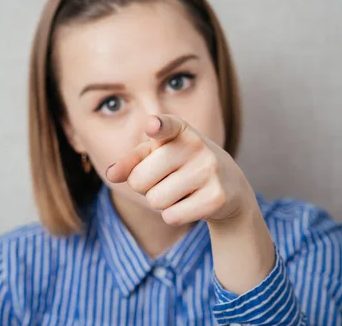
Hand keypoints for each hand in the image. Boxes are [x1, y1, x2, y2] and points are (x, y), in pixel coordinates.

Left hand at [105, 114, 257, 225]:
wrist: (230, 187)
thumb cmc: (183, 166)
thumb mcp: (157, 156)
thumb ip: (131, 162)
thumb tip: (111, 174)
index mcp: (180, 129)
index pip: (166, 126)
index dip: (157, 126)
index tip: (153, 126)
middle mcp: (197, 145)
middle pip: (140, 180)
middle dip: (145, 187)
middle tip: (166, 180)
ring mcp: (209, 170)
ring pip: (155, 201)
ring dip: (161, 202)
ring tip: (181, 191)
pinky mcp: (216, 197)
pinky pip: (171, 216)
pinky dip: (175, 215)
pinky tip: (192, 203)